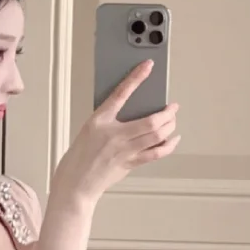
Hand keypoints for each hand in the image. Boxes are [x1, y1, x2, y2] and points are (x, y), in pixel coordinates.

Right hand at [53, 59, 179, 208]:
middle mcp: (115, 135)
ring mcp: (125, 151)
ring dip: (170, 126)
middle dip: (167, 112)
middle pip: (151, 120)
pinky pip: (155, 153)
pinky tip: (173, 139)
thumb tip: (133, 115)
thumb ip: (109, 120)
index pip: (121, 93)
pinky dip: (168, 145)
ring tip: (173, 120)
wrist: (75, 184)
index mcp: (100, 121)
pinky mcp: (130, 164)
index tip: (148, 66)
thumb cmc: (79, 157)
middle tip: (172, 106)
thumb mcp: (89, 129)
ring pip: (157, 136)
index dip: (136, 77)